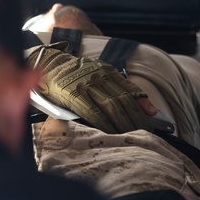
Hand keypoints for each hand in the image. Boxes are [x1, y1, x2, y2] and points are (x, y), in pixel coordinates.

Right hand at [28, 45, 158, 133]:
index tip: (151, 121)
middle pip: (123, 100)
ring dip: (123, 122)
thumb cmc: (75, 74)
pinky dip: (103, 123)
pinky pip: (92, 111)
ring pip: (111, 106)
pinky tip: (111, 131)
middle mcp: (99, 76)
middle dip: (136, 118)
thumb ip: (123, 87)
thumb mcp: (100, 73)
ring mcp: (85, 84)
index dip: (142, 107)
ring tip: (131, 135)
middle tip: (144, 133)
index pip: (130, 90)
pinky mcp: (72, 94)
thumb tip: (150, 109)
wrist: (48, 64)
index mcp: (107, 70)